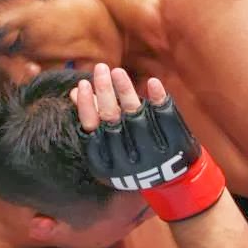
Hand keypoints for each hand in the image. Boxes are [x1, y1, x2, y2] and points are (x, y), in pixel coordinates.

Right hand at [72, 64, 224, 220]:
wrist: (171, 179)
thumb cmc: (134, 158)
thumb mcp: (109, 147)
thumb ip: (95, 120)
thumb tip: (76, 91)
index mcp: (106, 154)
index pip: (91, 125)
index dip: (85, 104)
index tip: (82, 85)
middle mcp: (125, 150)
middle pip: (111, 115)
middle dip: (104, 90)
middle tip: (100, 68)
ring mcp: (148, 143)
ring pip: (134, 111)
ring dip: (125, 89)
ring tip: (117, 72)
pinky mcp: (170, 137)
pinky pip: (164, 115)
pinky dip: (158, 98)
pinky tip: (152, 82)